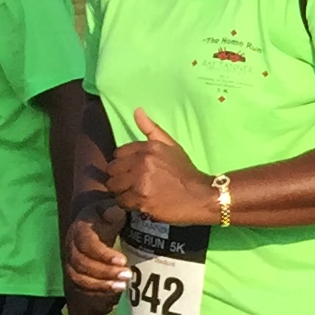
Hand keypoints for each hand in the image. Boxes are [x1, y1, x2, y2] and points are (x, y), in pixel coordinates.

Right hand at [64, 204, 126, 314]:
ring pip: (78, 280)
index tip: (122, 260)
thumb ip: (112, 210)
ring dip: (99, 287)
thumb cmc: (103, 213)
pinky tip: (103, 311)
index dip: (103, 254)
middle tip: (127, 277)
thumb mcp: (108, 207)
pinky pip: (76, 291)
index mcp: (80, 232)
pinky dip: (88, 302)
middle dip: (104, 273)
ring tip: (121, 289)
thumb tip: (116, 211)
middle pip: (81, 265)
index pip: (87, 245)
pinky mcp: (75, 274)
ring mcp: (71, 263)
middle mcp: (71, 248)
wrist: (89, 219)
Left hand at [104, 110, 218, 226]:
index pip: (118, 154)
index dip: (124, 163)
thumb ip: (151, 129)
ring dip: (123, 191)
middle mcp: (142, 163)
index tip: (134, 170)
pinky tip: (141, 202)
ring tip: (137, 193)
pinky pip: (121, 202)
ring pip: (114, 187)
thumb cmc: (185, 170)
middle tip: (134, 183)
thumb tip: (136, 110)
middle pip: (112, 171)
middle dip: (121, 177)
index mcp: (148, 148)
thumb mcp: (171, 145)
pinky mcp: (141, 200)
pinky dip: (129, 203)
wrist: (201, 195)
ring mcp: (141, 182)